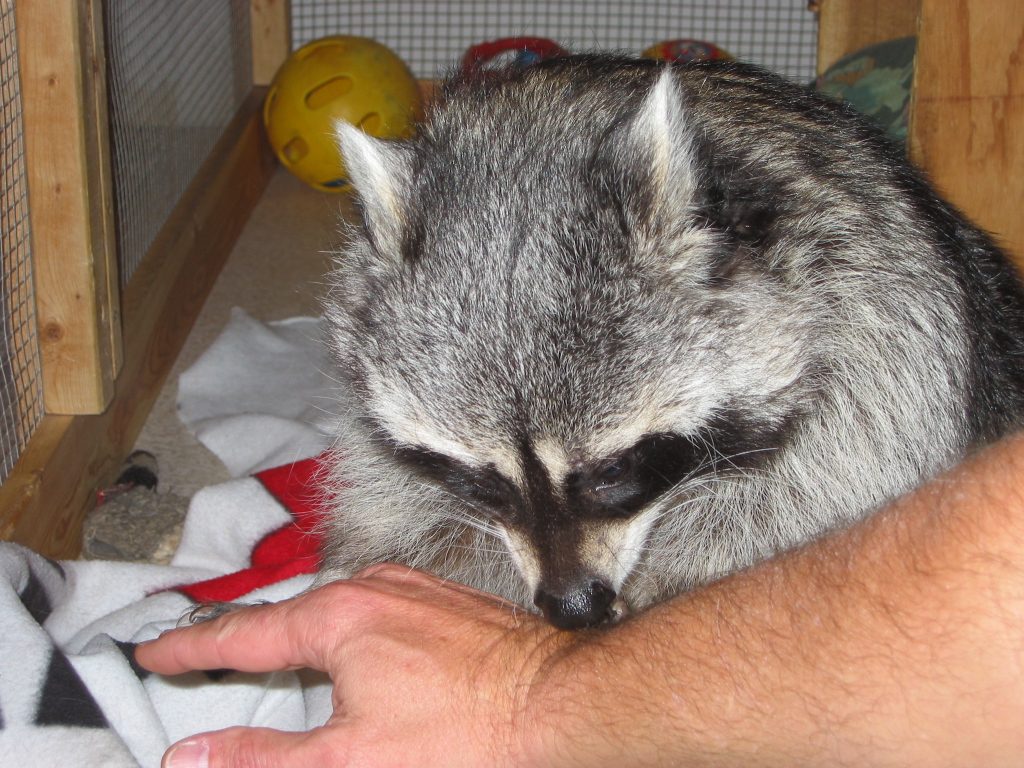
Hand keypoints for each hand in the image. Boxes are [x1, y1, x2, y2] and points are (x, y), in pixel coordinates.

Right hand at [136, 564, 567, 767]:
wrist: (559, 706)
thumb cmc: (466, 734)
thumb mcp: (347, 761)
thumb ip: (263, 758)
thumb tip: (192, 755)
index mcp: (340, 617)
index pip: (243, 633)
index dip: (192, 648)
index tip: (155, 650)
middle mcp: (375, 588)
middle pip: (289, 616)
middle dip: (245, 636)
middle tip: (204, 652)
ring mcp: (416, 591)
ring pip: (336, 611)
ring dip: (298, 633)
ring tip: (271, 651)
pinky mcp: (448, 605)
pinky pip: (379, 613)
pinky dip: (348, 633)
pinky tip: (355, 654)